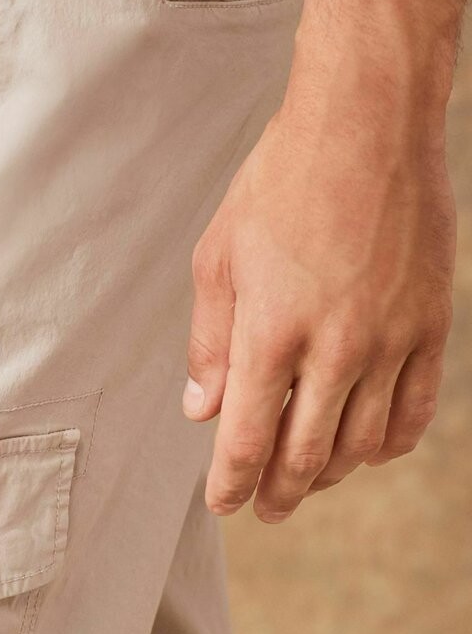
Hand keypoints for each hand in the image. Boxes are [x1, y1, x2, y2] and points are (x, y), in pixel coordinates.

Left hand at [183, 83, 455, 523]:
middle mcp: (336, 346)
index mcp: (272, 331)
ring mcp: (391, 339)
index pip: (248, 439)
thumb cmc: (281, 183)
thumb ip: (210, 343)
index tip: (224, 503)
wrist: (367, 125)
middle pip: (306, 455)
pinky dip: (390, 443)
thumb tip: (202, 408)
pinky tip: (369, 449)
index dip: (232, 483)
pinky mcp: (431, 326)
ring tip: (307, 478)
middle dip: (279, 492)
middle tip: (265, 508)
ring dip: (330, 473)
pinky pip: (416, 410)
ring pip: (363, 443)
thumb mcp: (219, 258)